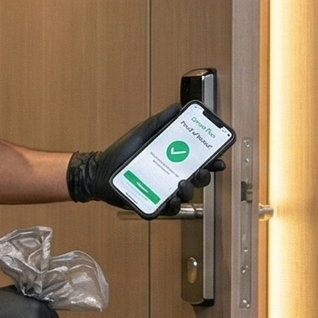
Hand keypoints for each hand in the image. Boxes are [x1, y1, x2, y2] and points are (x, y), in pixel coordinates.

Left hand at [67, 107, 229, 215]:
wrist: (99, 170)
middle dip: (204, 177)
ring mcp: (163, 192)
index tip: (218, 159)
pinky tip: (170, 200)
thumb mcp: (142, 132)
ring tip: (181, 184)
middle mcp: (171, 177)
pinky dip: (171, 207)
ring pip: (185, 197)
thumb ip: (160, 121)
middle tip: (201, 170)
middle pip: (197, 180)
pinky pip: (166, 210)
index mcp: (173, 160)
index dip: (212, 162)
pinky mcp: (152, 205)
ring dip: (188, 192)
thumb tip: (176, 107)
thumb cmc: (121, 152)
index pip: (199, 161)